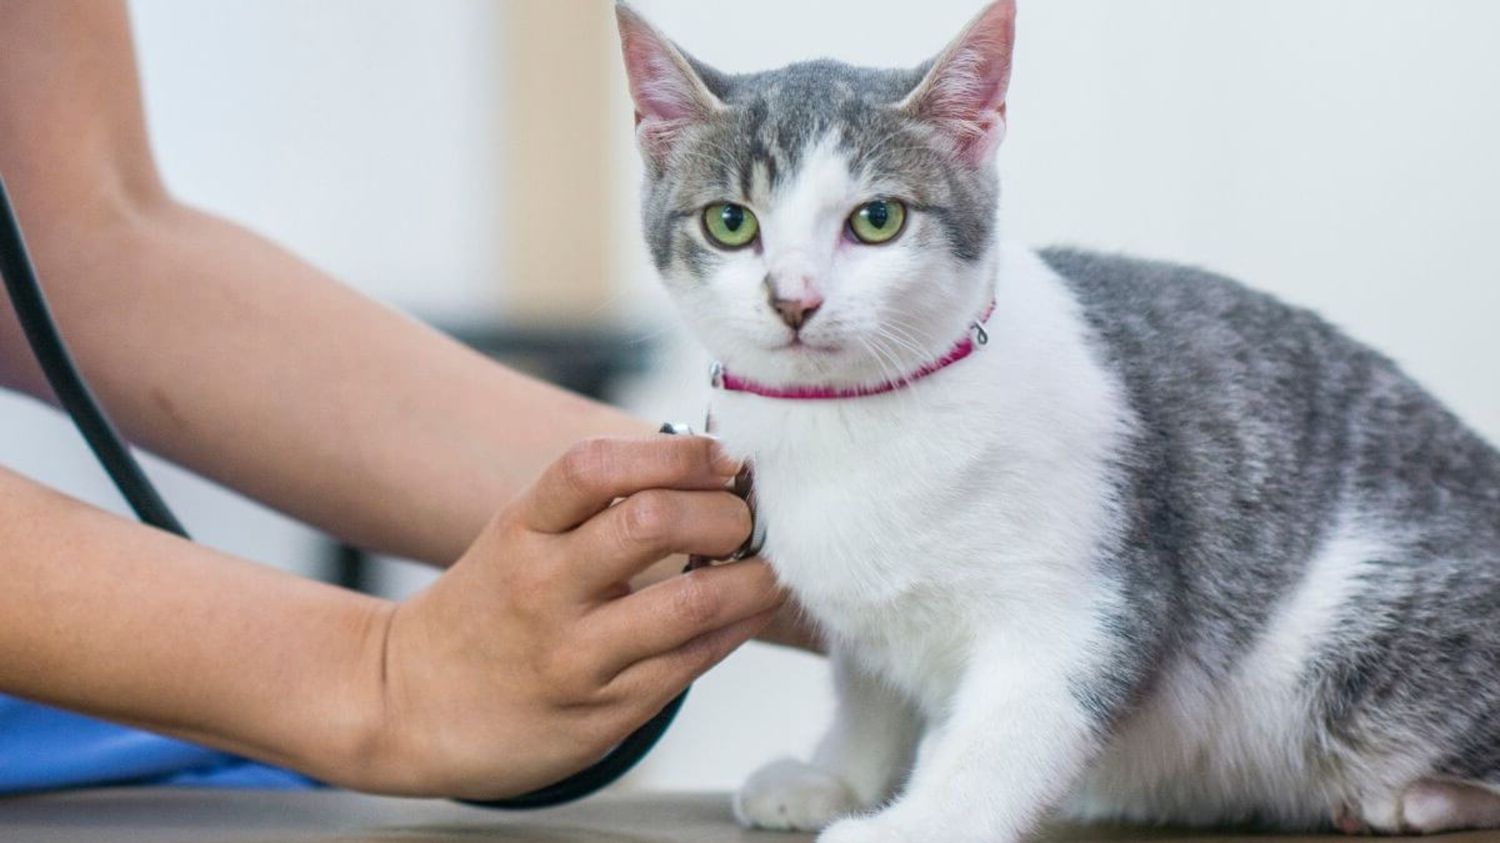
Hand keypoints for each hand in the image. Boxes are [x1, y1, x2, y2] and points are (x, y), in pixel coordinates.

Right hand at [351, 434, 781, 798]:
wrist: (408, 708)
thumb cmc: (488, 608)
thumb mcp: (520, 538)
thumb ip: (599, 506)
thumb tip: (713, 468)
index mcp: (521, 530)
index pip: (594, 465)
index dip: (675, 451)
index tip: (725, 454)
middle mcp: (543, 589)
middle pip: (651, 523)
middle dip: (724, 513)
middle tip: (748, 517)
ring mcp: (574, 656)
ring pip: (690, 604)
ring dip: (754, 578)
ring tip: (772, 565)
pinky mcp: (604, 714)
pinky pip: (693, 662)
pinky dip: (738, 627)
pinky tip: (749, 609)